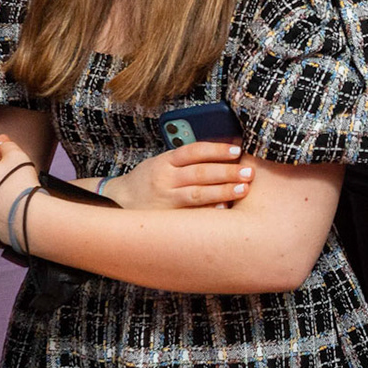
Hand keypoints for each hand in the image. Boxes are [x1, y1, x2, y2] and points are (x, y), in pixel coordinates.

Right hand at [105, 142, 251, 209]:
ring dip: (223, 191)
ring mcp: (167, 200)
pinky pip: (192, 214)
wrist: (119, 201)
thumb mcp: (162, 162)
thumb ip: (185, 159)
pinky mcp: (169, 217)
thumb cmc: (148, 180)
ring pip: (198, 194)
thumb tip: (222, 153)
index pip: (193, 151)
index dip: (216, 150)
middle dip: (227, 172)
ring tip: (243, 189)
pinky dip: (209, 212)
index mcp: (165, 161)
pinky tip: (225, 211)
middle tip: (248, 172)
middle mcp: (166, 179)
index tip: (237, 151)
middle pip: (200, 173)